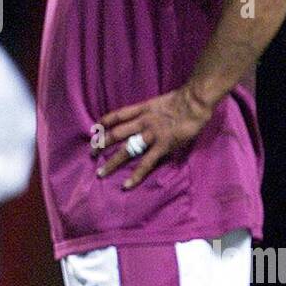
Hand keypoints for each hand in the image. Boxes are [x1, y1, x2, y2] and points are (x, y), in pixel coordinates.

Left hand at [95, 85, 212, 188]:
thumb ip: (147, 112)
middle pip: (116, 133)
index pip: (117, 115)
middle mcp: (142, 122)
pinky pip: (146, 163)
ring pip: (126, 150)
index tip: (94, 129)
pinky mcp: (162, 147)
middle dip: (101, 144)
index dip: (104, 122)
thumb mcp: (158, 103)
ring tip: (101, 172)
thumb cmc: (180, 101)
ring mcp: (151, 135)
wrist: (194, 103)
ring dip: (112, 162)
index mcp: (141, 110)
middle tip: (91, 153)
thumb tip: (140, 119)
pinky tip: (126, 185)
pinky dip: (136, 175)